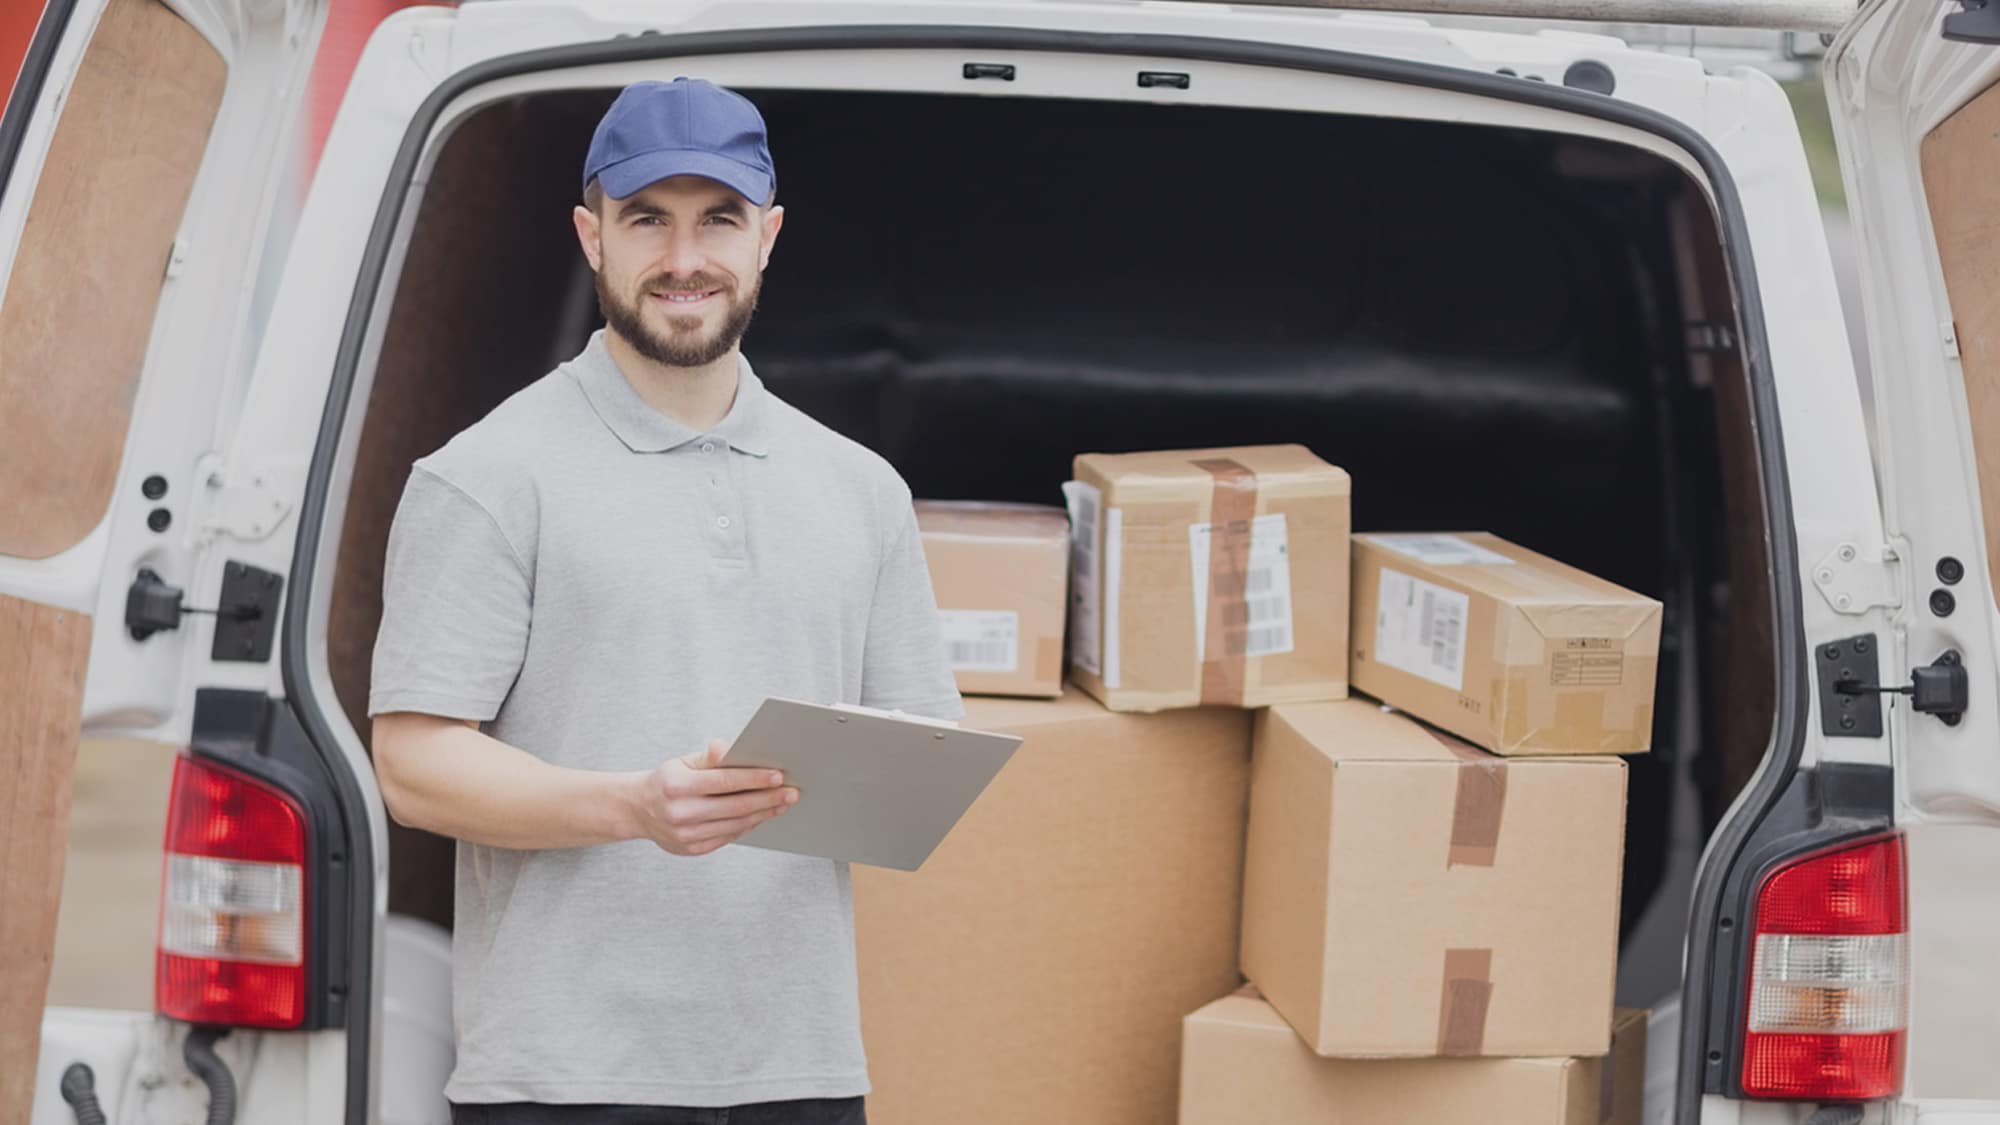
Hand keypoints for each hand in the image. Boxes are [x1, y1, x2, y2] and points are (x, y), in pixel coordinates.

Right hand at [631, 739, 797, 855]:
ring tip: (782, 804)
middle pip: (735, 806)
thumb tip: (729, 747)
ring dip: (763, 814)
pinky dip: (747, 826)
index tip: (778, 775)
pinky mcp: (691, 849)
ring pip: (735, 824)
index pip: (724, 781)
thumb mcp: (683, 762)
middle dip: (768, 799)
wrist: (637, 810)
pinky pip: (728, 837)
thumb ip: (709, 757)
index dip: (754, 778)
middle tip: (791, 792)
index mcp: (677, 785)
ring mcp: (685, 834)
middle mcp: (680, 812)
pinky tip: (761, 816)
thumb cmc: (667, 780)